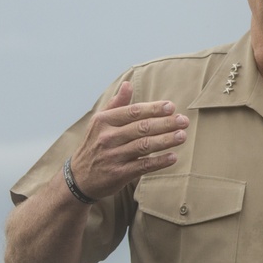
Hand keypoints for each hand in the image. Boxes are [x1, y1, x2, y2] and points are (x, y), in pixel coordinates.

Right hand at [69, 81, 188, 199]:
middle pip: (142, 128)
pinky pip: (143, 166)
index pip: (133, 112)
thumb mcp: (99, 122)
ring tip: (182, 136)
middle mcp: (107, 138)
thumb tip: (128, 84)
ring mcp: (113, 156)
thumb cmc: (95, 144)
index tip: (171, 106)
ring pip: (144, 146)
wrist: (78, 178)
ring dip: (166, 140)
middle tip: (184, 121)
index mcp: (104, 121)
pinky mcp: (118, 174)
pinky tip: (173, 157)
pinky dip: (159, 162)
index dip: (154, 109)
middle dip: (165, 123)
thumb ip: (116, 104)